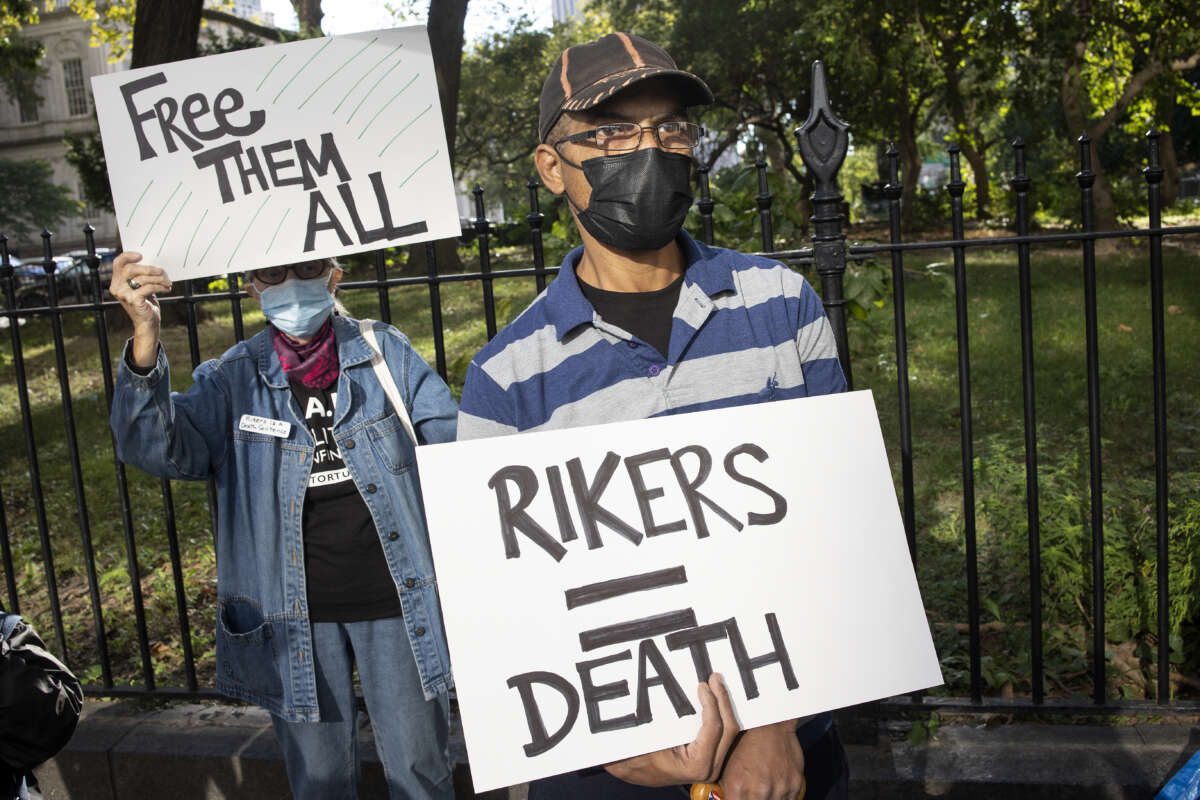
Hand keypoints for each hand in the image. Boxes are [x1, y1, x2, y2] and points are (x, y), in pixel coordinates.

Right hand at [110, 251, 170, 367]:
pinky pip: (148, 287)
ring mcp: (124, 294)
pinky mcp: (133, 300)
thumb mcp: (141, 287)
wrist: (148, 322)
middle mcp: (117, 287)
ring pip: (142, 278)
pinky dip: (160, 286)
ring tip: (167, 282)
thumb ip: (141, 275)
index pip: (118, 263)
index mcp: (117, 281)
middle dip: (149, 268)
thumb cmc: (146, 303)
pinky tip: (167, 289)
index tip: (142, 255)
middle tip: (162, 271)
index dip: (128, 256)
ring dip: (159, 278)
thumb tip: (153, 262)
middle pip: (131, 268)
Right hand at [604, 673, 737, 785]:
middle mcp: (709, 768)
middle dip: (723, 700)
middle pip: (728, 729)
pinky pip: (722, 733)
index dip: (711, 703)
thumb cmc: (634, 756)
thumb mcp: (645, 736)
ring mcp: (712, 763)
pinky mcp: (711, 757)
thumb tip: (669, 691)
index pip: (713, 729)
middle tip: (715, 678)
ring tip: (716, 683)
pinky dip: (720, 712)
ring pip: (729, 731)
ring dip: (723, 704)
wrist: (631, 770)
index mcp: (696, 765)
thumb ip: (664, 720)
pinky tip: (715, 696)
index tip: (703, 685)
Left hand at [717, 719, 804, 799]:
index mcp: (737, 788)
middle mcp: (759, 791)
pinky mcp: (794, 783)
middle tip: (754, 794)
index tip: (741, 799)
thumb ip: (728, 792)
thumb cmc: (742, 742)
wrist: (766, 722)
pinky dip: (783, 798)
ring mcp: (778, 788)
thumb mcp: (725, 767)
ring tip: (765, 790)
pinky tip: (776, 788)